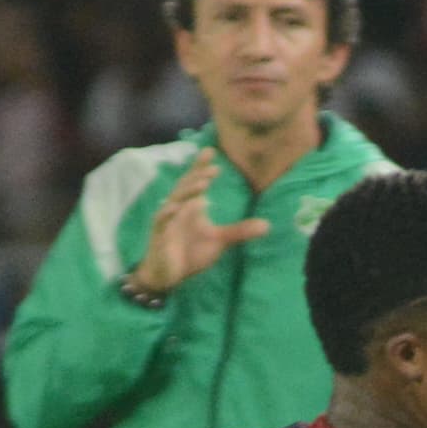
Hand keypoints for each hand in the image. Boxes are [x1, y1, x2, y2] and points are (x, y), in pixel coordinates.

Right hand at [126, 148, 268, 297]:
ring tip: (202, 183)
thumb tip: (267, 225)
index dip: (201, 166)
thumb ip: (240, 231)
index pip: (195, 181)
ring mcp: (167, 220)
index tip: (211, 150)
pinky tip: (176, 207)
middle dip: (198, 175)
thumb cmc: (190, 254)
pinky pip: (161, 221)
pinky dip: (167, 213)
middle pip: (186, 186)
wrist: (168, 277)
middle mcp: (178, 209)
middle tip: (213, 168)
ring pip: (175, 200)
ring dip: (188, 191)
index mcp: (191, 206)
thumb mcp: (219, 241)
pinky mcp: (159, 235)